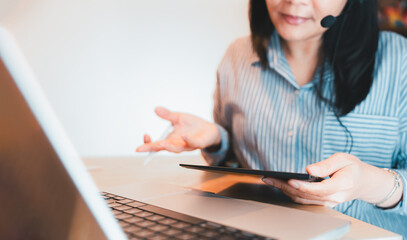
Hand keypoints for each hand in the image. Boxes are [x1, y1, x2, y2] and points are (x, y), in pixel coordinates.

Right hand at [136, 107, 220, 152]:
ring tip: (161, 143)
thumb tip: (156, 108)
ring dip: (169, 147)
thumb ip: (168, 115)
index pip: (156, 145)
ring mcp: (187, 146)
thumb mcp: (179, 118)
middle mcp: (177, 145)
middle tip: (142, 148)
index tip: (140, 143)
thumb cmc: (192, 125)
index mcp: (170, 140)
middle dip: (153, 147)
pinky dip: (188, 141)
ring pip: (177, 149)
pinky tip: (184, 137)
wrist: (209, 129)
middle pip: (163, 148)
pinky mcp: (199, 144)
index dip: (148, 145)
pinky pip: (193, 144)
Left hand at [262, 153, 398, 207]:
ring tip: (269, 180)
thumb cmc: (353, 168)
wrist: (365, 182)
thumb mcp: (344, 159)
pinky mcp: (322, 203)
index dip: (303, 186)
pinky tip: (279, 185)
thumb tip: (309, 170)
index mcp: (341, 186)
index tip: (288, 179)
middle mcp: (333, 198)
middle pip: (306, 195)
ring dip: (284, 191)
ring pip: (302, 200)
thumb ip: (326, 165)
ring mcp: (327, 203)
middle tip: (268, 178)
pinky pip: (304, 200)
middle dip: (285, 187)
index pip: (318, 189)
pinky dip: (290, 193)